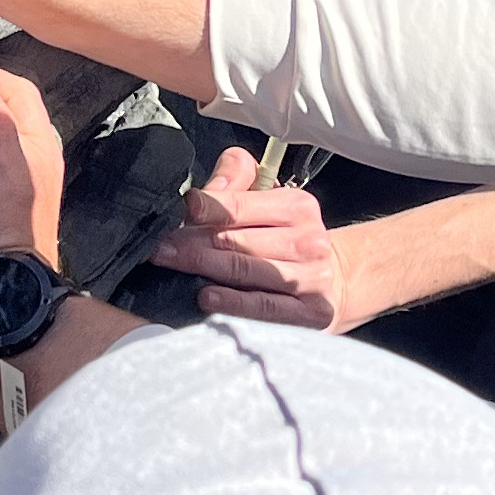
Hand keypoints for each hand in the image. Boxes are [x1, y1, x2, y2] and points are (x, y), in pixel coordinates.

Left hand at [151, 147, 356, 329]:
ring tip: (171, 263)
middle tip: (158, 246)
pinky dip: (232, 302)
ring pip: (245, 270)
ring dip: (202, 267)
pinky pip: (263, 306)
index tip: (181, 210)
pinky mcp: (309, 313)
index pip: (240, 204)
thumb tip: (205, 193)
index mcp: (296, 207)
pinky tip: (206, 297)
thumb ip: (237, 181)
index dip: (206, 206)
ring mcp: (310, 279)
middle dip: (191, 241)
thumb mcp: (271, 203)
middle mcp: (307, 241)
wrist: (335, 284)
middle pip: (236, 239)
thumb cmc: (288, 242)